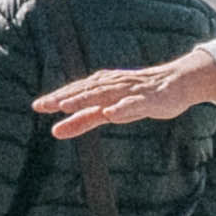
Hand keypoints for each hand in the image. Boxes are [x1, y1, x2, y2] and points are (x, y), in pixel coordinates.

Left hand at [38, 51, 215, 136]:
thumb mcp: (107, 111)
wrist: (178, 84)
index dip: (57, 98)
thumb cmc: (139, 97)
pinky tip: (111, 112)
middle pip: (85, 91)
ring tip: (66, 105)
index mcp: (102, 86)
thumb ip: (82, 120)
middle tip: (43, 105)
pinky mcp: (149, 99)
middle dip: (65, 97)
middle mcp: (113, 85)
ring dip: (85, 98)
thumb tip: (54, 132)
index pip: (76, 91)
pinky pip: (134, 103)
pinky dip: (122, 107)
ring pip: (105, 94)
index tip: (37, 106)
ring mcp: (131, 91)